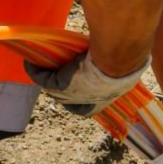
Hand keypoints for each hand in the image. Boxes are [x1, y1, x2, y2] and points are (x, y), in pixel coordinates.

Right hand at [24, 52, 145, 115]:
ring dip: (45, 79)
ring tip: (40, 67)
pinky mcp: (62, 83)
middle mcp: (85, 102)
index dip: (79, 102)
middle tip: (55, 74)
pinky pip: (43, 79)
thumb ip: (123, 67)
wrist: (119, 62)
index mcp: (103, 101)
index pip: (86, 109)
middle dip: (59, 90)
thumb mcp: (124, 69)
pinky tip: (29, 62)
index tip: (77, 90)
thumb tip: (133, 54)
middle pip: (66, 99)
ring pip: (53, 90)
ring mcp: (72, 94)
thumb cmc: (127, 63)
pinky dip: (34, 71)